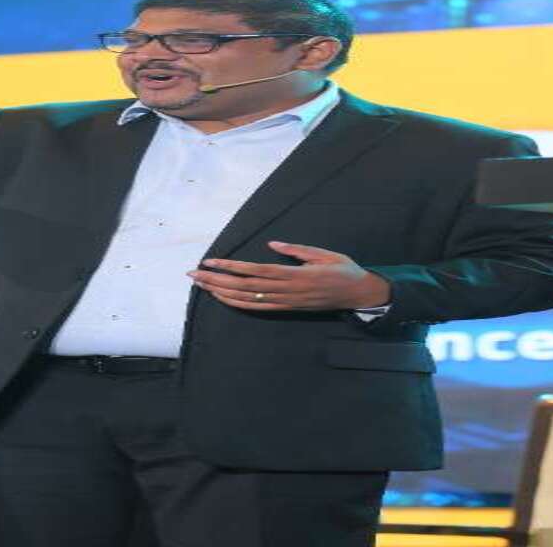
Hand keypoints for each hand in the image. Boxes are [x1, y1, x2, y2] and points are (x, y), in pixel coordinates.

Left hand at [188, 241, 390, 310]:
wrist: (359, 294)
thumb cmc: (343, 270)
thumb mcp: (325, 254)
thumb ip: (297, 250)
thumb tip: (273, 244)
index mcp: (295, 275)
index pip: (255, 271)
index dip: (230, 268)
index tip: (210, 262)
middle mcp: (287, 291)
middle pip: (244, 287)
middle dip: (216, 280)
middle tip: (193, 274)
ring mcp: (286, 302)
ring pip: (247, 299)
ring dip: (221, 292)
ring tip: (201, 285)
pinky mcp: (288, 308)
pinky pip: (258, 308)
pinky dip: (237, 304)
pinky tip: (223, 298)